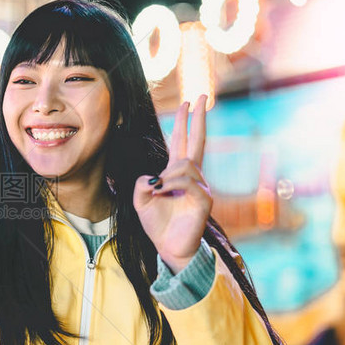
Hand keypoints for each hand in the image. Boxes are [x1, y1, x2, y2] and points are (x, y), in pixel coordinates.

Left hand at [133, 95, 211, 272]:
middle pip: (196, 142)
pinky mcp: (204, 201)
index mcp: (176, 174)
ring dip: (169, 175)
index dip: (184, 123)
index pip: (182, 142)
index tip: (187, 104)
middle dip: (199, 119)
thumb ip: (141, 184)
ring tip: (158, 190)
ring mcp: (200, 188)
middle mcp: (191, 177)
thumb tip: (155, 177)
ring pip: (185, 166)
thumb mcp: (140, 201)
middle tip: (202, 97)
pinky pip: (190, 183)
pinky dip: (173, 185)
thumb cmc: (157, 225)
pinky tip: (163, 191)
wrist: (169, 248)